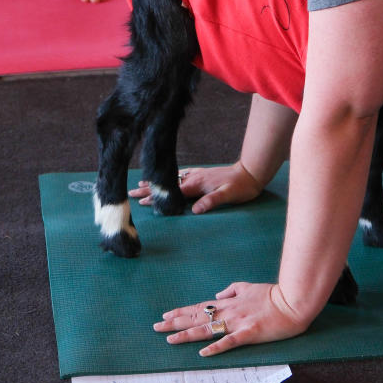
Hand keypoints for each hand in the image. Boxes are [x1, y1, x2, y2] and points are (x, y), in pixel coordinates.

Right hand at [129, 162, 264, 213]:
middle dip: (149, 189)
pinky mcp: (203, 173)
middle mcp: (194, 178)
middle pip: (167, 185)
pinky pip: (182, 174)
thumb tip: (195, 210)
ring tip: (142, 184)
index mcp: (196, 185)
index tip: (139, 201)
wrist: (251, 172)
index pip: (171, 193)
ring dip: (157, 183)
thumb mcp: (228, 195)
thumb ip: (211, 201)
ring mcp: (198, 174)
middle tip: (131, 193)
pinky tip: (168, 178)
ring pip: (172, 179)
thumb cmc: (241, 186)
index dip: (155, 197)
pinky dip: (171, 177)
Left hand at [154, 282, 311, 355]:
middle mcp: (230, 312)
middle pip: (198, 317)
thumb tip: (218, 294)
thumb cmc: (274, 295)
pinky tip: (202, 353)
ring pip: (208, 329)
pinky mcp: (249, 333)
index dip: (182, 312)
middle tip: (156, 327)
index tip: (166, 315)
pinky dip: (215, 347)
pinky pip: (229, 342)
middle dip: (176, 323)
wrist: (293, 302)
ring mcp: (238, 323)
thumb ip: (233, 289)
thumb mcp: (250, 286)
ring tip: (170, 340)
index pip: (200, 307)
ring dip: (187, 335)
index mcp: (230, 302)